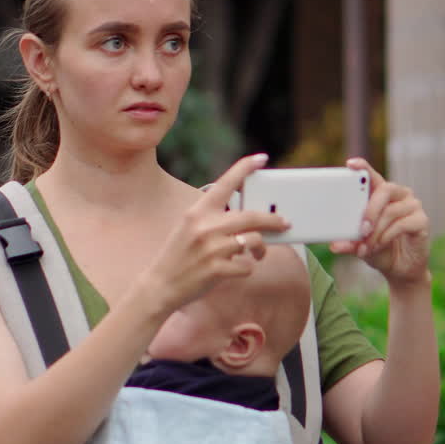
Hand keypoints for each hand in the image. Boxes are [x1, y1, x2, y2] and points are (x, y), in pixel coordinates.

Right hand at [143, 154, 289, 310]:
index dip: (245, 167)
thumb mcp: (190, 227)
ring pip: (254, 241)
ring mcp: (212, 248)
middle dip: (273, 220)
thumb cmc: (179, 256)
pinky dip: (247, 268)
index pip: (225, 183)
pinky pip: (247, 266)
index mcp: (198, 211)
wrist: (160, 285)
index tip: (261, 158)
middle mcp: (206, 226)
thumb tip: (247, 218)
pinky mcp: (217, 269)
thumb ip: (214, 219)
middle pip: (252, 216)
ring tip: (257, 254)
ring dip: (260, 249)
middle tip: (284, 223)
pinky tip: (237, 269)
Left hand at [329, 158, 430, 285]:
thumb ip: (349, 242)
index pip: (372, 176)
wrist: (399, 269)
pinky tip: (379, 246)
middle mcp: (399, 195)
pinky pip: (402, 224)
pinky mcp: (422, 220)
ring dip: (376, 231)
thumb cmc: (379, 249)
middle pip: (384, 190)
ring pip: (391, 211)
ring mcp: (413, 206)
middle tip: (361, 230)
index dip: (363, 167)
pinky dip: (386, 236)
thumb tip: (334, 245)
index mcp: (382, 194)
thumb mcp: (359, 245)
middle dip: (369, 211)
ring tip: (366, 247)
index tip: (351, 164)